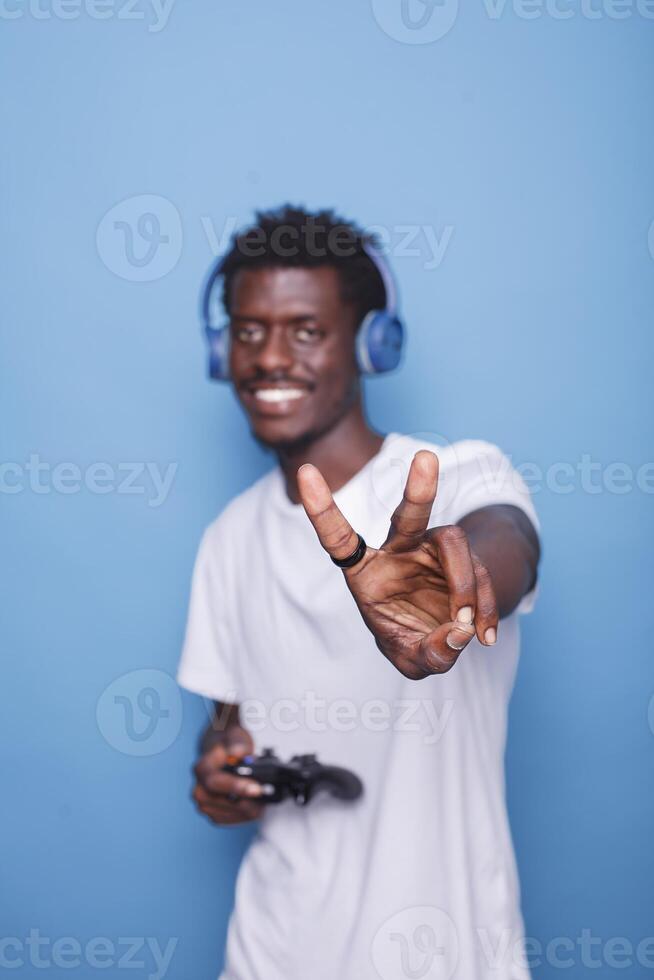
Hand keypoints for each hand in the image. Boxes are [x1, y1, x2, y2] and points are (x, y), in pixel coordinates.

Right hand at [192, 726, 263, 825]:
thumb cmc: (229, 744)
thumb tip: (236, 754)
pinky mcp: (213, 814)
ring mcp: (204, 804)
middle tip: (266, 793)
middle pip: (223, 803)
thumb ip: (237, 744)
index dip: (236, 787)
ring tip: (262, 797)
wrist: (223, 753)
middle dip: (248, 801)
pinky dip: (245, 815)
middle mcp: (199, 789)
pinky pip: (231, 820)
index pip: (215, 782)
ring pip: (229, 815)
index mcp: (202, 769)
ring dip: (248, 809)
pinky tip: (254, 804)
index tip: (256, 788)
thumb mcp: (236, 736)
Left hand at [298, 450, 498, 679]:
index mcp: (366, 570)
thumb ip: (429, 654)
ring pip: (453, 544)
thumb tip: (459, 634)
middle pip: (407, 517)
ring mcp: (434, 549)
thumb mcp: (411, 659)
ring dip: (465, 586)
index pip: (339, 538)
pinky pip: (481, 571)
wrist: (448, 634)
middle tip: (425, 458)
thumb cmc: (413, 638)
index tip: (305, 472)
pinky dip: (486, 606)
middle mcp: (399, 549)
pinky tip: (485, 636)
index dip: (321, 508)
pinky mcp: (465, 556)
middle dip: (418, 489)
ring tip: (466, 626)